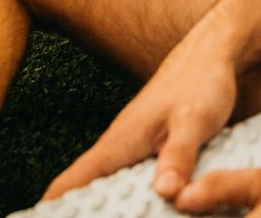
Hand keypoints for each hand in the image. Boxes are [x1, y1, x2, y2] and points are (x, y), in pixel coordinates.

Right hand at [43, 34, 238, 201]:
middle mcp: (119, 151)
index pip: (71, 183)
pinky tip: (149, 213)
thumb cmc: (199, 83)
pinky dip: (134, 202)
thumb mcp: (194, 120)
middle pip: (86, 193)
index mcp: (118, 145)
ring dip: (110, 210)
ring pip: (110, 191)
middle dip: (80, 214)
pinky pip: (132, 185)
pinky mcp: (150, 155)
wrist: (208, 57)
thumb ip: (179, 155)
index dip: (52, 210)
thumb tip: (167, 192)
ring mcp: (132, 153)